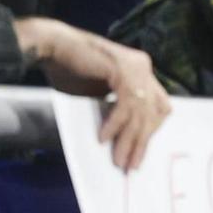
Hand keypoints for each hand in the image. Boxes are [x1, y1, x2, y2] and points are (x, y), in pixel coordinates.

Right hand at [13, 17, 171, 170]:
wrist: (53, 46)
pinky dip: (114, 124)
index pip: (158, 106)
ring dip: (128, 140)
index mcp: (142, 71)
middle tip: (130, 166)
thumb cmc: (71, 69)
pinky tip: (103, 138)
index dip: (151, 131)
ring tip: (118, 160)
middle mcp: (143, 67)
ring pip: (140, 112)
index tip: (139, 153)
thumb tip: (121, 137)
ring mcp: (135, 67)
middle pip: (153, 112)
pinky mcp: (121, 70)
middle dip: (141, 142)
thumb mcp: (100, 91)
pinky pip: (124, 105)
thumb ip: (115, 106)